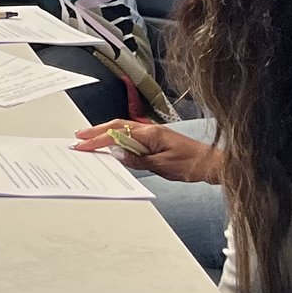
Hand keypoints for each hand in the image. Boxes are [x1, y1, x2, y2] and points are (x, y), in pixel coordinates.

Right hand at [72, 119, 224, 186]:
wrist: (213, 164)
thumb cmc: (192, 165)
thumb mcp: (162, 166)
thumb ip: (137, 159)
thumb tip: (115, 153)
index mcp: (150, 134)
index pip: (117, 134)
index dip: (97, 140)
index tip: (82, 145)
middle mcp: (151, 129)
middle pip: (117, 126)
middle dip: (96, 131)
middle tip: (78, 137)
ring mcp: (154, 133)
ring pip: (123, 129)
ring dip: (105, 133)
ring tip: (89, 139)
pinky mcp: (157, 139)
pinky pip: (132, 135)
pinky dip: (118, 138)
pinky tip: (112, 143)